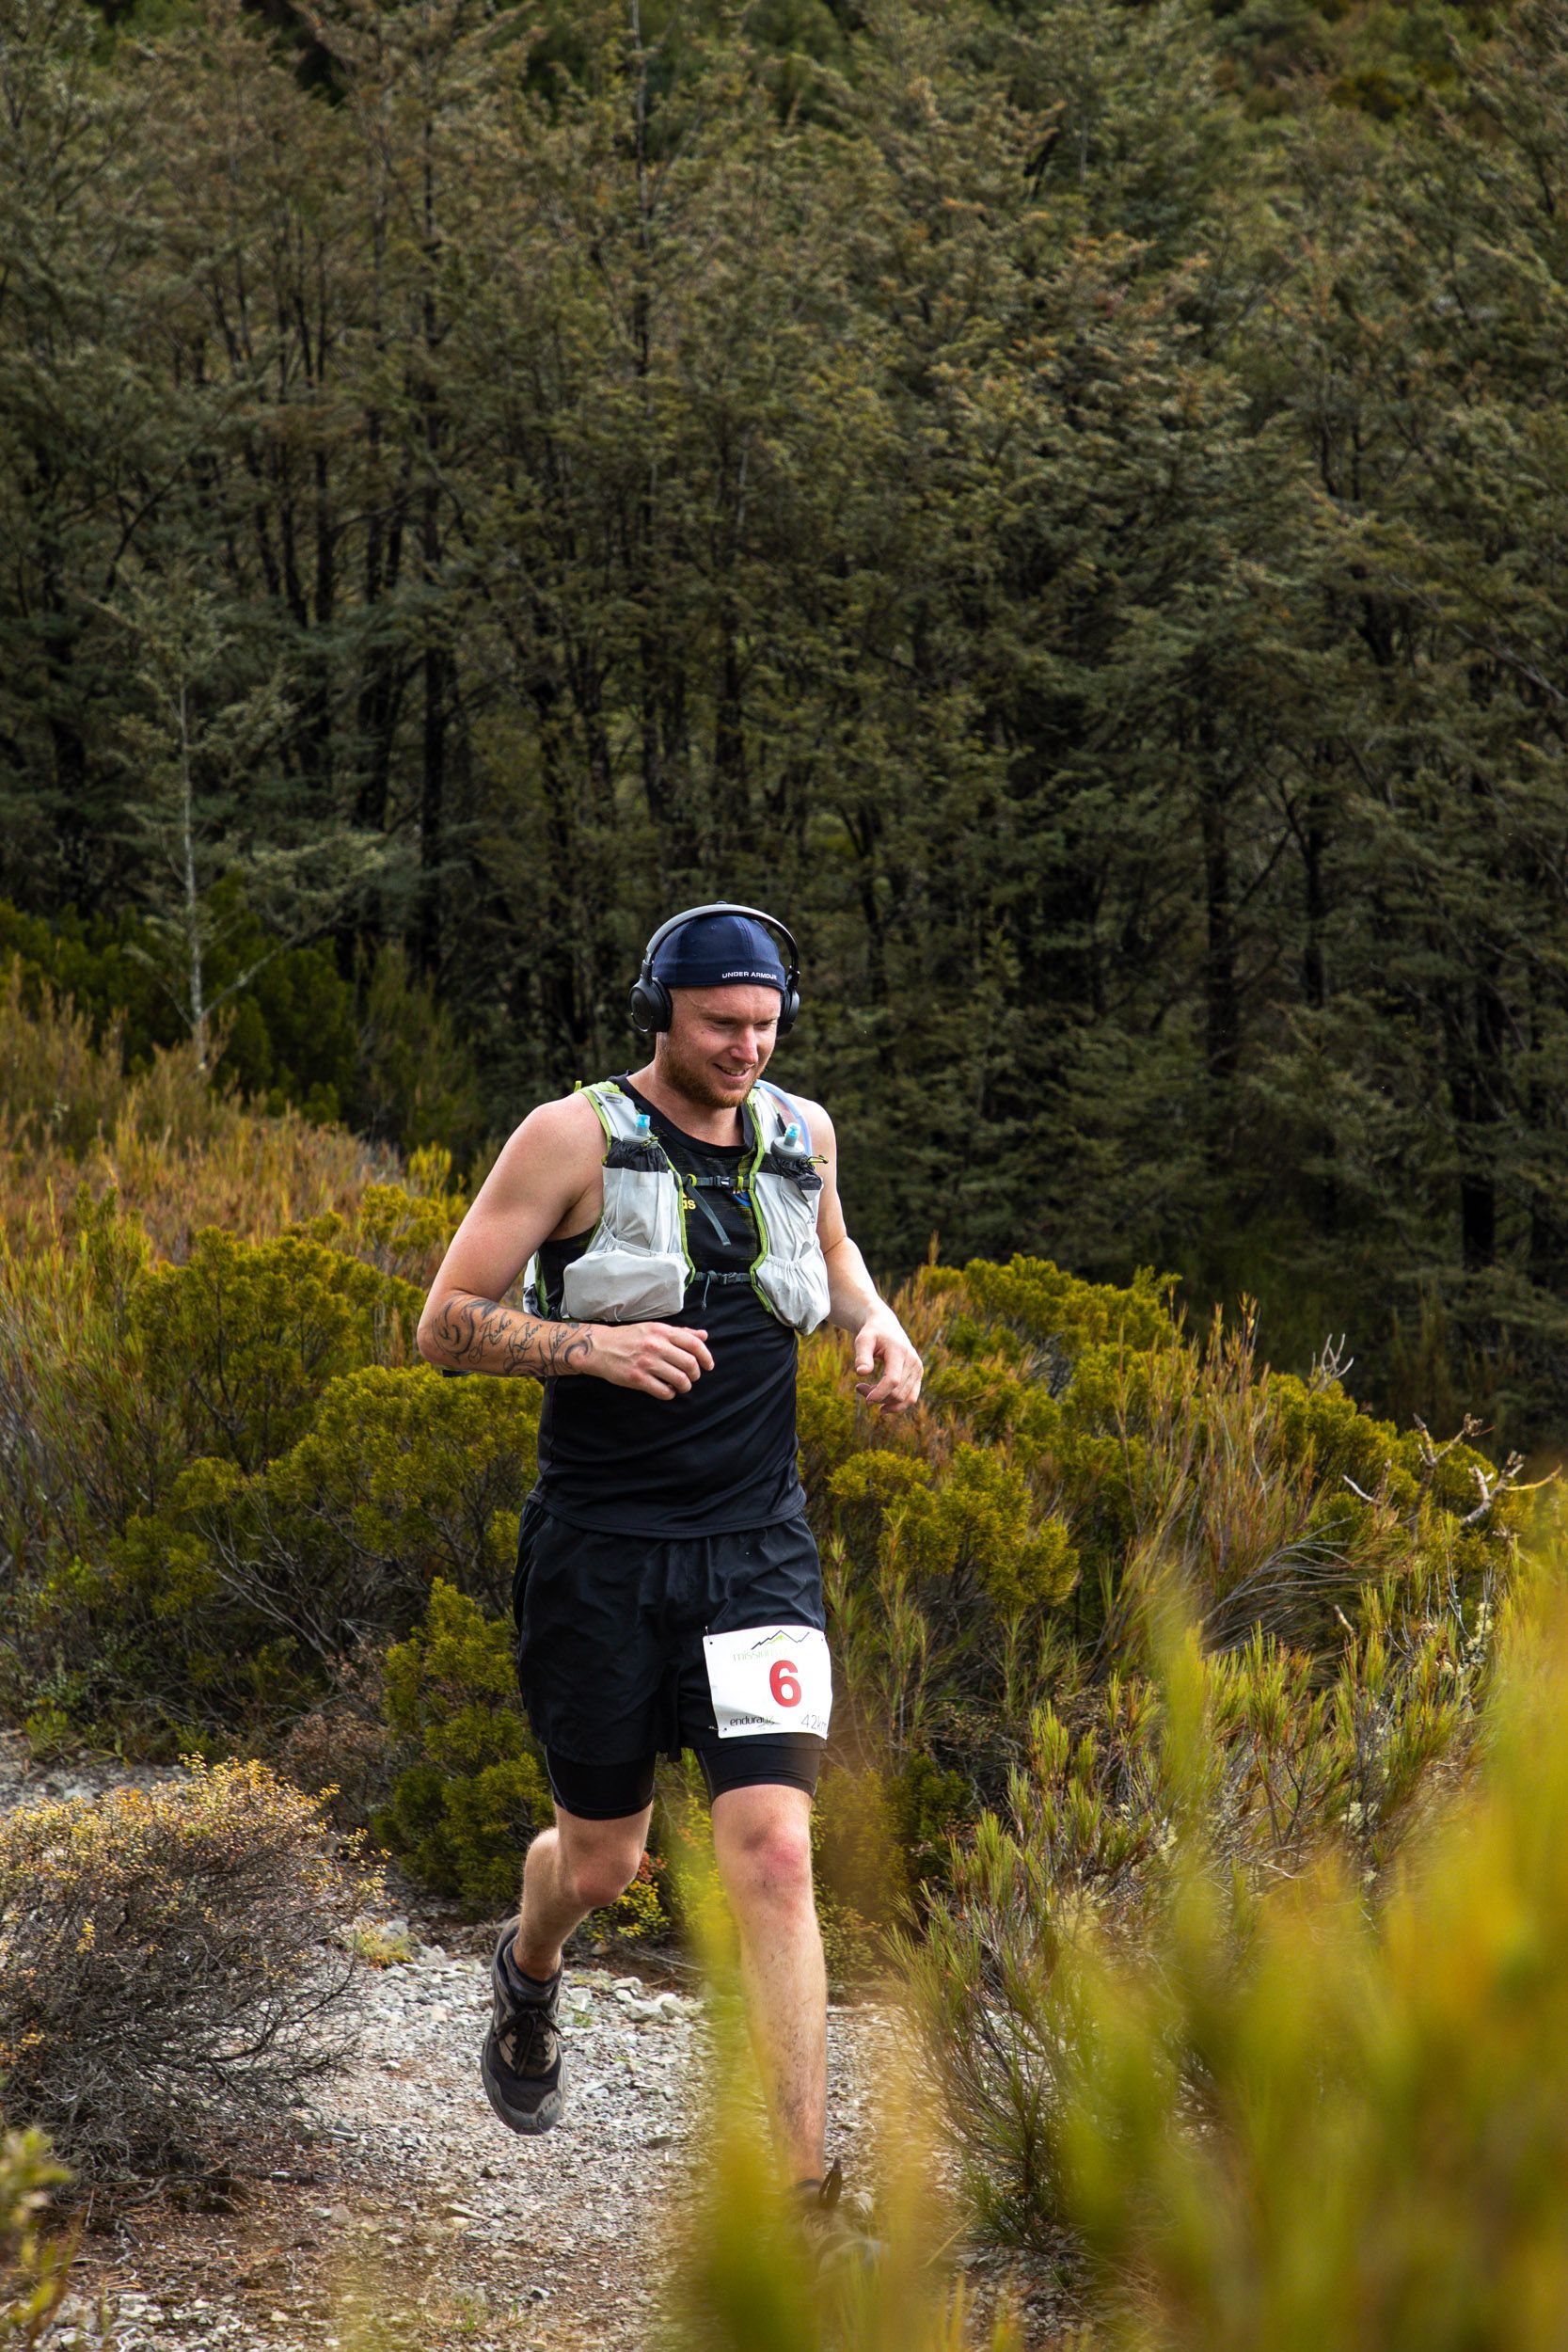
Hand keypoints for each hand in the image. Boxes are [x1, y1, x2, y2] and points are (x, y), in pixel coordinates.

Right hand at [590, 1322, 713, 1398]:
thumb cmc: (629, 1337)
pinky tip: (667, 1391)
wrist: (600, 1347)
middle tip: (692, 1377)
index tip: (709, 1366)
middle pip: (689, 1364)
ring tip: (681, 1386)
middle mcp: (656, 1346)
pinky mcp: (637, 1378)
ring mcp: (646, 1363)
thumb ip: (680, 1332)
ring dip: (684, 1386)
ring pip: (679, 1379)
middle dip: (695, 1374)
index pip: (694, 1344)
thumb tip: (703, 1336)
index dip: (706, 1357)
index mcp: (662, 1331)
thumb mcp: (654, 1329)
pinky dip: (670, 1394)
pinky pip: (663, 1391)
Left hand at [853, 1309, 921, 1413]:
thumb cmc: (872, 1333)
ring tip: (868, 1391)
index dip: (879, 1393)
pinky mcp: (918, 1375)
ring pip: (903, 1398)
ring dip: (884, 1401)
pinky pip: (911, 1398)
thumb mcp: (863, 1340)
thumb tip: (861, 1373)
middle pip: (896, 1393)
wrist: (886, 1326)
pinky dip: (897, 1406)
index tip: (864, 1398)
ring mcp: (918, 1369)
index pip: (893, 1380)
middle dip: (876, 1396)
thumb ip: (862, 1356)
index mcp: (900, 1352)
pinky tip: (882, 1408)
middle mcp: (913, 1362)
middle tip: (859, 1387)